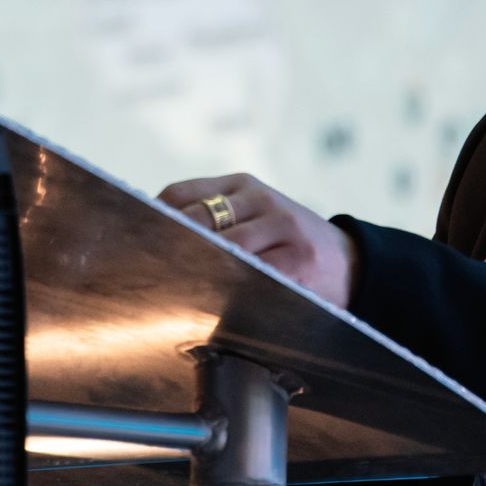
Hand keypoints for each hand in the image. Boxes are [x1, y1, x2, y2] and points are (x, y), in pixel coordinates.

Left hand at [156, 172, 358, 307]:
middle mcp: (262, 199)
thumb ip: (211, 221)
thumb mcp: (252, 217)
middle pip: (199, 219)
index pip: (181, 194)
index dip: (154, 219)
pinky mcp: (299, 260)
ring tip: (178, 291)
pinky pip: (255, 275)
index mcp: (242, 184)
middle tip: (148, 274)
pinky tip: (219, 301)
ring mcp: (283, 226)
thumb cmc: (284, 246)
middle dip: (173, 248)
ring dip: (200, 271)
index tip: (135, 245)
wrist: (350, 265)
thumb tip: (151, 242)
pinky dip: (233, 289)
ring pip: (226, 248)